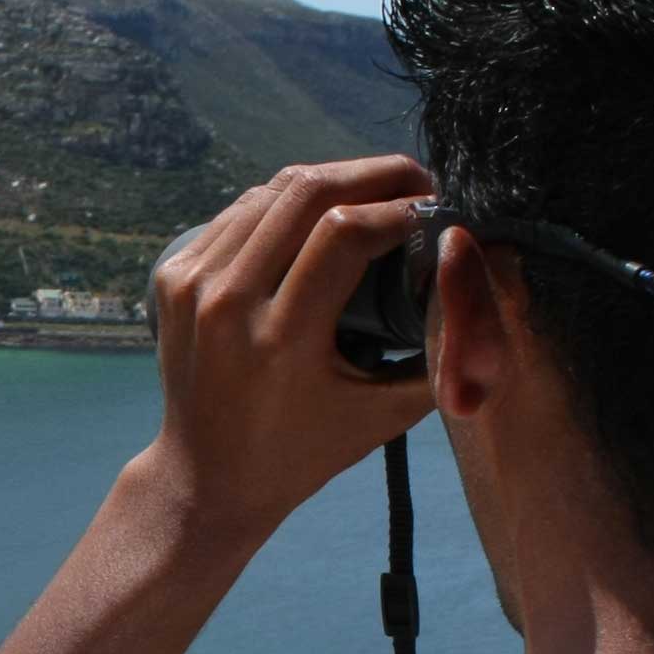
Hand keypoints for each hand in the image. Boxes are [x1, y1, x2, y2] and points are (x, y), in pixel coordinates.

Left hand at [142, 155, 440, 545]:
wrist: (207, 478)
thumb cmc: (305, 454)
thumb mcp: (384, 416)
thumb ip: (439, 353)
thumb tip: (480, 280)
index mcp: (281, 340)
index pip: (346, 234)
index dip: (402, 209)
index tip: (439, 211)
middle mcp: (228, 304)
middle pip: (307, 191)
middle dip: (374, 174)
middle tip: (418, 182)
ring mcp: (192, 285)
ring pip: (271, 190)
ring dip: (333, 180)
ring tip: (378, 193)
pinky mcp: (173, 277)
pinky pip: (241, 211)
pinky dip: (287, 201)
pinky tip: (323, 212)